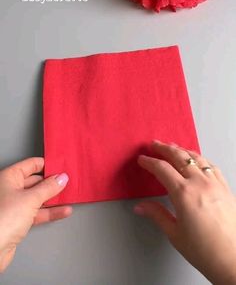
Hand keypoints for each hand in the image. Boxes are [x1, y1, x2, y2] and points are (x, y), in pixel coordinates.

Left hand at [0, 157, 70, 272]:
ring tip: (68, 197)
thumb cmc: (3, 219)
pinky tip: (62, 211)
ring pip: (37, 198)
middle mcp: (9, 189)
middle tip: (67, 183)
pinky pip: (37, 212)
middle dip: (52, 183)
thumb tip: (61, 178)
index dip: (46, 165)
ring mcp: (14, 205)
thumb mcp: (31, 199)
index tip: (61, 167)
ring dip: (53, 199)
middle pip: (35, 181)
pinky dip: (49, 212)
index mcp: (9, 177)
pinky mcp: (18, 221)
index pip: (31, 165)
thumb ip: (49, 187)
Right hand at [135, 141, 235, 284]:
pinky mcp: (225, 187)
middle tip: (154, 145)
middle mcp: (200, 183)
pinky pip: (211, 165)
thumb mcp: (175, 234)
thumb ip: (157, 215)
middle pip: (179, 157)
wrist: (234, 261)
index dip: (149, 162)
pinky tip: (197, 160)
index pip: (162, 169)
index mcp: (184, 193)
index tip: (142, 160)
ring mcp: (215, 183)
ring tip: (173, 147)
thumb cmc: (206, 251)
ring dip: (182, 150)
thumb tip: (141, 207)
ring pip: (196, 157)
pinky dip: (200, 158)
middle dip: (164, 148)